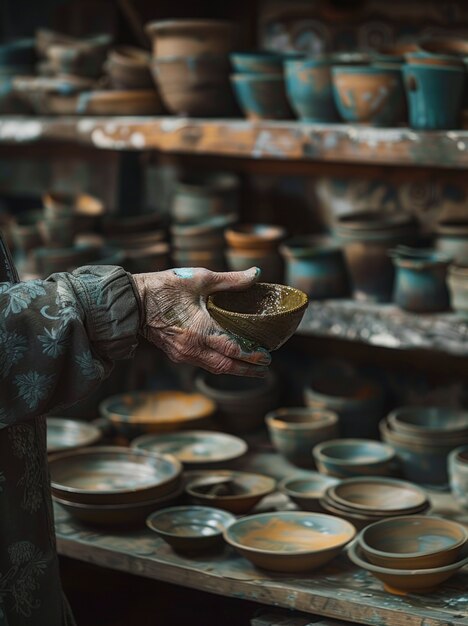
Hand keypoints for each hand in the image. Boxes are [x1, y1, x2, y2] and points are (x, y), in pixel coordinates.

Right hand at [132, 267, 270, 377]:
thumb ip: (230, 280)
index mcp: (199, 330)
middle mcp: (192, 348)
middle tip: (264, 368)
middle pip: (226, 366)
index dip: (252, 355)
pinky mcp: (176, 354)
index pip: (233, 349)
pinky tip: (227, 358)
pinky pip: (203, 363)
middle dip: (247, 369)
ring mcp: (183, 354)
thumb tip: (255, 274)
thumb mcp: (199, 279)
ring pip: (215, 368)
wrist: (133, 301)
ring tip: (251, 367)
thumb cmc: (164, 288)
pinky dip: (219, 363)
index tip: (267, 356)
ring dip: (234, 369)